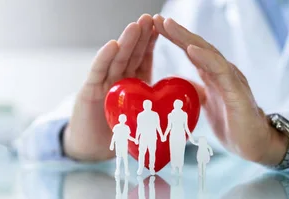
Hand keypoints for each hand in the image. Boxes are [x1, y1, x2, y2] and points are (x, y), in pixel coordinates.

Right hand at [63, 14, 157, 160]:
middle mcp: (115, 79)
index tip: (164, 26)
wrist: (90, 152)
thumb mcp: (145, 119)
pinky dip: (104, 57)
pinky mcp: (87, 92)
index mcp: (130, 83)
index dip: (151, 42)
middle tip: (151, 18)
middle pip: (129, 53)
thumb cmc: (117, 136)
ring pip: (115, 58)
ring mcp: (101, 83)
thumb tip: (200, 95)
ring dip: (126, 41)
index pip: (142, 58)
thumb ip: (166, 105)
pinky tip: (113, 45)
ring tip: (136, 25)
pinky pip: (97, 72)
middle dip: (140, 36)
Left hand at [153, 15, 288, 165]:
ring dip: (187, 38)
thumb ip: (192, 92)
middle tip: (157, 19)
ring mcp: (231, 79)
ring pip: (208, 53)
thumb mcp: (204, 106)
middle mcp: (223, 72)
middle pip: (198, 46)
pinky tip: (191, 50)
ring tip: (170, 26)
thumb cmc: (232, 124)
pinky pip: (220, 70)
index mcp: (213, 74)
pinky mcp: (237, 92)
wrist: (256, 145)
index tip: (155, 26)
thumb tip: (174, 84)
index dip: (174, 38)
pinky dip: (205, 58)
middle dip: (177, 32)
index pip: (192, 51)